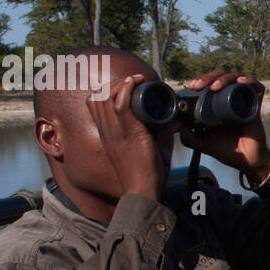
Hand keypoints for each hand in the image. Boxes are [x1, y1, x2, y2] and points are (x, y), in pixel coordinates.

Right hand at [88, 73, 166, 200]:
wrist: (142, 190)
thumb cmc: (144, 173)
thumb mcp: (145, 147)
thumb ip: (158, 133)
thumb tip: (175, 121)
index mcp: (106, 133)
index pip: (94, 103)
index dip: (105, 89)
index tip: (123, 85)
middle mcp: (106, 130)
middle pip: (97, 96)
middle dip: (113, 82)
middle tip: (133, 80)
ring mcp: (115, 131)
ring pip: (106, 97)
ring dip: (121, 83)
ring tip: (136, 80)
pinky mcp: (127, 133)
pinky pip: (119, 105)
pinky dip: (125, 90)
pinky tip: (134, 82)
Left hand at [179, 71, 269, 182]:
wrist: (247, 161)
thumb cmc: (228, 151)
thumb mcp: (203, 143)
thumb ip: (190, 138)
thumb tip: (178, 127)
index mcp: (218, 104)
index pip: (210, 83)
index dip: (201, 80)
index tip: (192, 86)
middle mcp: (231, 99)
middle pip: (221, 76)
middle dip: (208, 76)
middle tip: (199, 85)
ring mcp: (243, 101)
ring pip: (236, 78)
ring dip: (224, 78)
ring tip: (215, 86)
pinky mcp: (255, 106)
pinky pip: (257, 87)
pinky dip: (250, 81)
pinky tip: (241, 82)